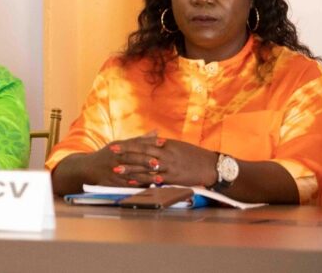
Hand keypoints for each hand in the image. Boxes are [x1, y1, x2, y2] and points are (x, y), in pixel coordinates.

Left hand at [92, 134, 217, 187]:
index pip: (143, 144)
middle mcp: (166, 155)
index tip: (116, 145)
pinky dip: (144, 180)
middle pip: (142, 155)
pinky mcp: (172, 179)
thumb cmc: (193, 155)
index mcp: (166, 146)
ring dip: (131, 169)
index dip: (128, 145)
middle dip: (125, 155)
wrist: (210, 166)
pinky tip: (134, 182)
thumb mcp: (178, 145)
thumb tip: (152, 139)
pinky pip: (156, 180)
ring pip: (146, 168)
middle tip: (111, 155)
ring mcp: (169, 167)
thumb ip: (163, 144)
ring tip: (117, 171)